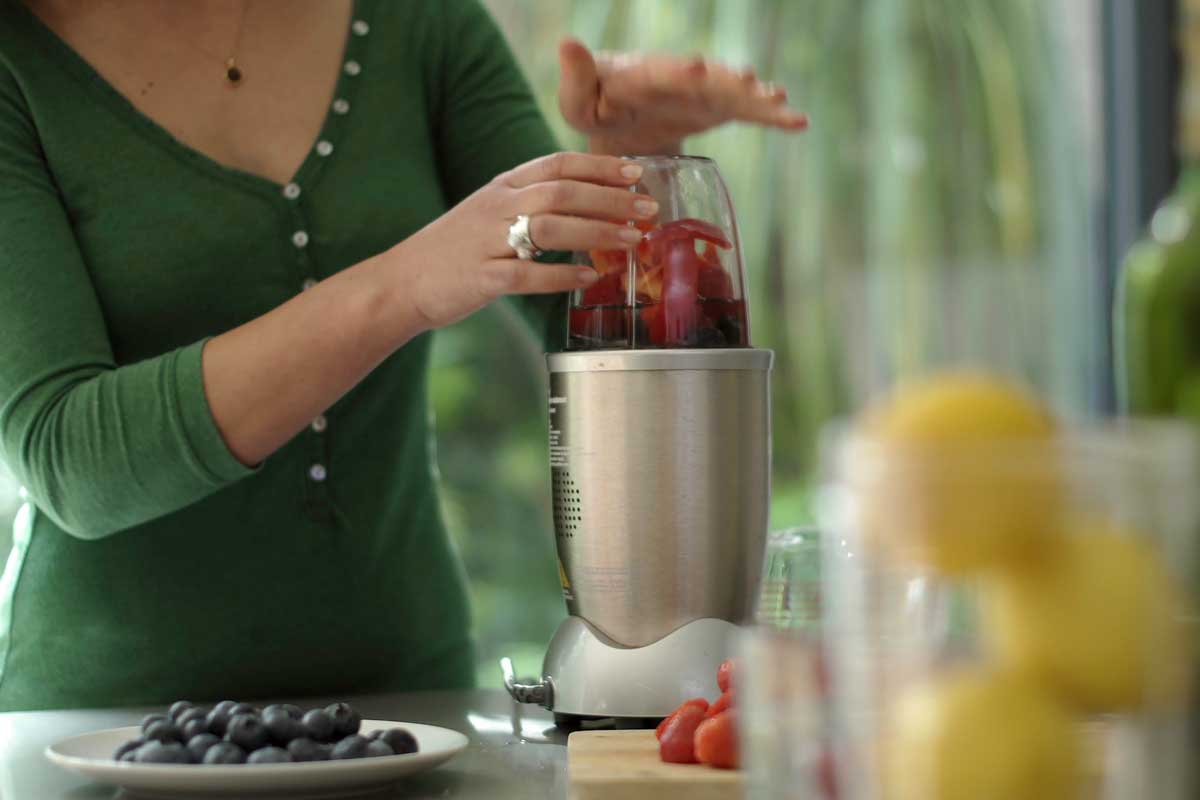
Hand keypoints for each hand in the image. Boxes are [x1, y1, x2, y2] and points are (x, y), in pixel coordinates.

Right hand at [392, 152, 655, 328]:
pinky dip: (560, 276)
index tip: (635, 171)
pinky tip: (587, 278)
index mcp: (502, 186)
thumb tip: (589, 204)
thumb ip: (533, 204)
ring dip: (597, 233)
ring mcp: (487, 241)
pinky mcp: (480, 277)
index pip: (557, 164)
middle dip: (611, 199)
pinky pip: (527, 274)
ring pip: (550, 228)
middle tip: (648, 208)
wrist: (401, 281)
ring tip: (632, 241)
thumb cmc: (456, 250)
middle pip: (562, 192)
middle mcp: (496, 206)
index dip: (600, 166)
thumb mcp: (491, 212)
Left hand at [557, 38, 807, 155]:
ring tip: (779, 101)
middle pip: (706, 79)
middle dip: (725, 80)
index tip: (694, 67)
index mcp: (642, 75)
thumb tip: (567, 42)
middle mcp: (679, 76)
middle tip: (747, 80)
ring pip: (733, 93)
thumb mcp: (578, 103)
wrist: (621, 127)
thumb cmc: (595, 109)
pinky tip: (797, 122)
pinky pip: (749, 113)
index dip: (676, 72)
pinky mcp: (720, 109)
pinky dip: (772, 117)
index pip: (659, 73)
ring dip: (756, 97)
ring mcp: (704, 92)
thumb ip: (576, 78)